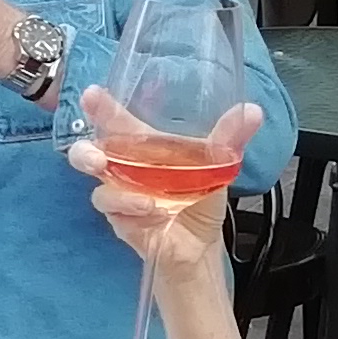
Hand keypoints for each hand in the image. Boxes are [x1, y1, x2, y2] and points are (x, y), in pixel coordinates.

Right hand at [70, 87, 264, 284]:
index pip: (116, 123)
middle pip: (90, 154)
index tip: (92, 95)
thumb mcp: (218, 163)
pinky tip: (157, 212)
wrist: (200, 243)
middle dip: (85, 153)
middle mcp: (125, 169)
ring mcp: (120, 197)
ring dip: (120, 195)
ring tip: (146, 199)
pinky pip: (119, 217)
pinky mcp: (122, 222)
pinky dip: (137, 213)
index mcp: (143, 147)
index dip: (101, 108)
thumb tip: (252, 111)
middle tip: (96, 156)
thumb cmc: (200, 198)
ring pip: (100, 191)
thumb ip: (229, 138)